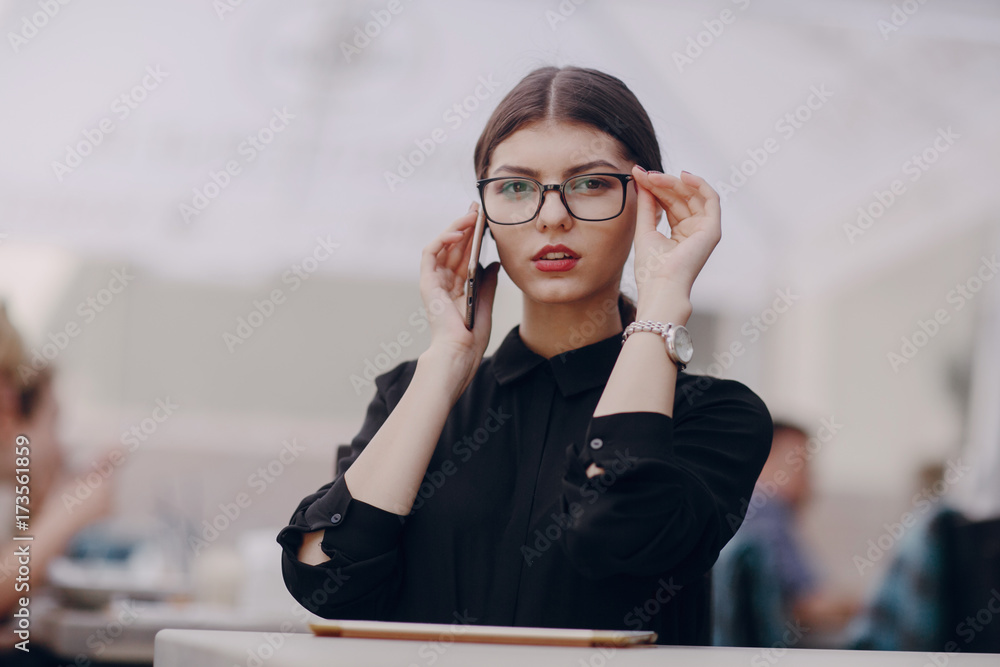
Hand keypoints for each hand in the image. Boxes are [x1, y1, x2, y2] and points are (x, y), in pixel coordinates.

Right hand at [418, 202, 500, 391]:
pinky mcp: (427, 282)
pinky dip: (443, 239)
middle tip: (477, 207)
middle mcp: (444, 282)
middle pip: (454, 247)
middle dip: (465, 225)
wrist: (461, 352)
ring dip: (456, 227)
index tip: (484, 219)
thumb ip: (488, 282)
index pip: (464, 254)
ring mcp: (435, 281)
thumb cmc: (472, 336)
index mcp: (458, 288)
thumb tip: (493, 263)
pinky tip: (459, 232)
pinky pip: (431, 253)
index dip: (472, 236)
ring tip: (471, 215)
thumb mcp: (486, 303)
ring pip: (443, 246)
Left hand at [630, 166, 721, 307]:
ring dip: (674, 183)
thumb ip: (646, 205)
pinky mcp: (713, 229)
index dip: (655, 188)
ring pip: (693, 195)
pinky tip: (682, 176)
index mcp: (680, 234)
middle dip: (662, 183)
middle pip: (681, 197)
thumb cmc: (651, 268)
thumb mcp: (645, 230)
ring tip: (654, 177)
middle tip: (644, 174)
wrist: (661, 286)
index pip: (670, 203)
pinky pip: (711, 198)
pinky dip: (699, 184)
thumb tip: (642, 180)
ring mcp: (705, 229)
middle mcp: (694, 230)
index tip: (638, 175)